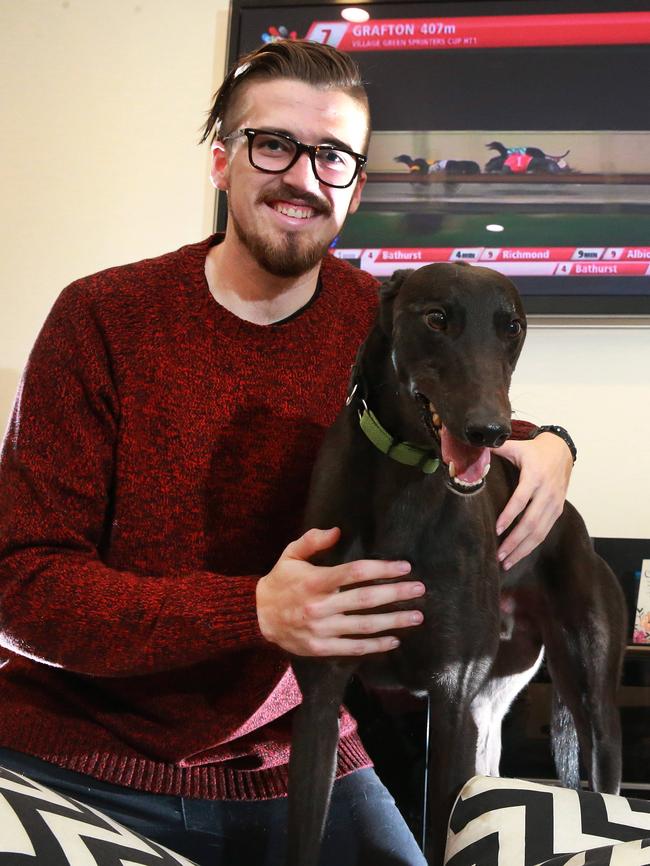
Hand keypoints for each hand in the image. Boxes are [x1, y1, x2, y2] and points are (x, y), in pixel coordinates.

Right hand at [256, 527, 424, 656]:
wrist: (257, 616)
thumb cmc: (279, 582)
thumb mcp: (290, 555)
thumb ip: (312, 540)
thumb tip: (338, 531)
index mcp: (315, 581)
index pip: (355, 573)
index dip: (382, 569)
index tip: (404, 567)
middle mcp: (320, 606)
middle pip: (366, 599)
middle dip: (396, 594)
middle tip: (419, 590)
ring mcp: (321, 629)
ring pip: (365, 626)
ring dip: (394, 621)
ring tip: (416, 616)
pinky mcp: (321, 647)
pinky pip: (354, 648)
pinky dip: (376, 645)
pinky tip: (394, 639)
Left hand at [493, 432, 572, 569]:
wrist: (562, 451)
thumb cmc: (534, 450)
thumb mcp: (516, 446)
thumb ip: (495, 449)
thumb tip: (472, 448)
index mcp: (535, 476)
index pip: (521, 500)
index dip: (509, 515)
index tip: (496, 529)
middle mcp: (547, 492)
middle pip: (531, 522)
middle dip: (514, 541)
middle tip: (498, 555)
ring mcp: (555, 504)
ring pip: (540, 532)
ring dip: (523, 549)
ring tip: (506, 562)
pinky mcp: (558, 511)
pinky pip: (545, 532)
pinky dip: (531, 546)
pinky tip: (518, 555)